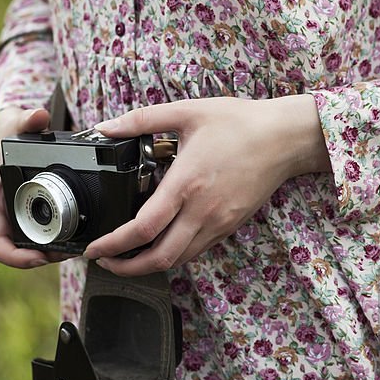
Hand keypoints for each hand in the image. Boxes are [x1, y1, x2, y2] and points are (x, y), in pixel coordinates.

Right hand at [0, 106, 71, 267]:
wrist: (11, 134)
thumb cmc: (9, 133)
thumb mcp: (17, 123)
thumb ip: (27, 119)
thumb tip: (38, 116)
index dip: (15, 257)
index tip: (38, 258)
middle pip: (15, 251)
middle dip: (40, 258)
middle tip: (67, 254)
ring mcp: (10, 218)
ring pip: (26, 248)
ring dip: (49, 254)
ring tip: (73, 250)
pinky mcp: (24, 218)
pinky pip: (35, 239)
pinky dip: (51, 244)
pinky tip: (71, 242)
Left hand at [83, 95, 331, 275]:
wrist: (284, 138)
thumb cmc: (239, 122)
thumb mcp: (187, 112)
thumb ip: (141, 119)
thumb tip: (105, 127)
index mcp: (187, 183)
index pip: (143, 229)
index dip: (114, 245)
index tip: (95, 248)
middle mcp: (202, 210)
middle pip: (159, 258)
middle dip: (126, 268)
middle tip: (105, 262)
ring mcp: (219, 222)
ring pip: (179, 260)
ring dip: (149, 265)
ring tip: (127, 257)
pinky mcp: (230, 225)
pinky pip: (197, 250)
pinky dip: (174, 255)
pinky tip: (160, 243)